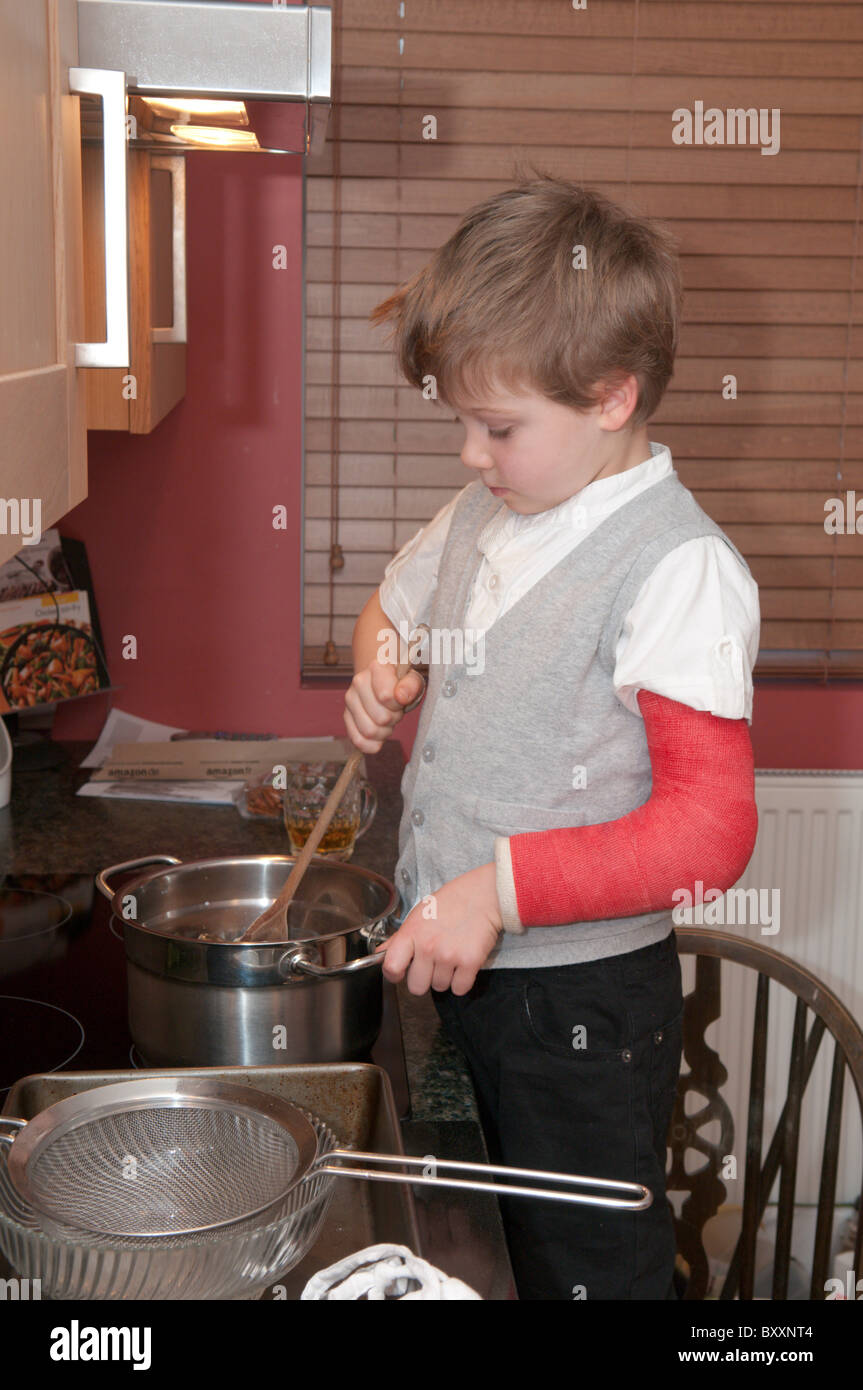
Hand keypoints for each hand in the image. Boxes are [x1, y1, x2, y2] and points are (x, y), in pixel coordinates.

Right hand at [343, 659, 425, 753]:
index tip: (402, 699)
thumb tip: (401, 697)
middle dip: (394, 719)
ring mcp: (350, 699)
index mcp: (376, 667)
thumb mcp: (413, 680)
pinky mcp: (346, 715)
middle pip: (381, 718)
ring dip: (384, 731)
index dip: (399, 705)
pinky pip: (358, 740)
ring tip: (388, 718)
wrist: (387, 683)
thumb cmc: (402, 683)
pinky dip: (372, 744)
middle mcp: (358, 681)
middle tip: (396, 710)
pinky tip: (379, 734)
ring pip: (369, 731)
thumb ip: (411, 686)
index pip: (386, 697)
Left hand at [378, 863, 502, 995]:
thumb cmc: (451, 903)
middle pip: (416, 987)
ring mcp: (449, 955)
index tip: (401, 971)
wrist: (484, 895)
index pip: (391, 967)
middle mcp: (428, 946)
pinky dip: (462, 981)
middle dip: (424, 978)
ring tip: (452, 955)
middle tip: (433, 962)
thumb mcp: (418, 914)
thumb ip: (399, 938)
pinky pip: (460, 989)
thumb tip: (381, 954)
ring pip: (440, 987)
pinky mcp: (470, 962)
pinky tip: (463, 963)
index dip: (394, 974)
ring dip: (445, 977)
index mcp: (411, 933)